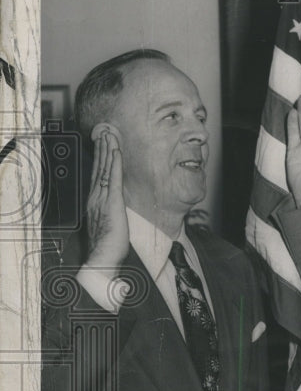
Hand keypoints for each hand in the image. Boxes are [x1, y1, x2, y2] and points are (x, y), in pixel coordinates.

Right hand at [85, 128, 128, 269]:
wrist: (102, 257)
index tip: (103, 147)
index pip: (98, 176)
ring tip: (109, 135)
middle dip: (101, 150)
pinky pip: (112, 177)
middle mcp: (95, 197)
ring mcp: (102, 198)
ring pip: (104, 169)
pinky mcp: (111, 202)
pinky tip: (115, 151)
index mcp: (95, 202)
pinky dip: (113, 163)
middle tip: (104, 133)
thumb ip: (111, 213)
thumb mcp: (109, 225)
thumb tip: (116, 209)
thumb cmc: (108, 246)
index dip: (100, 160)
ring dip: (107, 150)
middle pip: (99, 168)